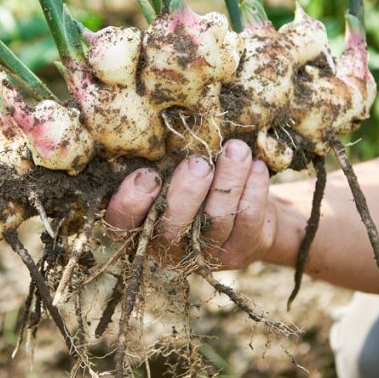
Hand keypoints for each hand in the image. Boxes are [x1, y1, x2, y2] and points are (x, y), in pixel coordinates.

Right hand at [105, 139, 275, 269]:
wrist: (243, 220)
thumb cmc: (194, 189)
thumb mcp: (169, 176)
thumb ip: (160, 164)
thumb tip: (157, 124)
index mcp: (140, 228)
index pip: (122, 224)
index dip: (131, 202)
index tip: (148, 174)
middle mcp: (169, 248)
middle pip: (172, 229)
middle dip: (186, 193)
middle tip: (199, 163)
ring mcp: (206, 253)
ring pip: (216, 220)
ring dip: (228, 181)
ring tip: (236, 149)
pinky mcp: (240, 250)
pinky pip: (248, 220)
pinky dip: (253, 189)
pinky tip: (255, 165)